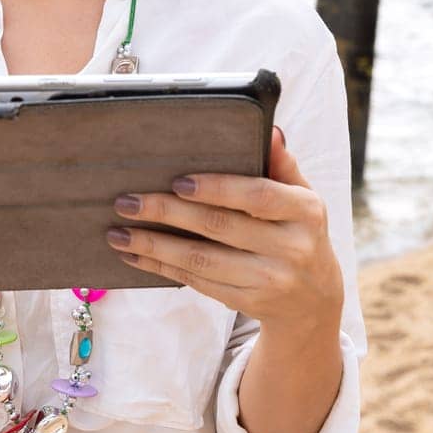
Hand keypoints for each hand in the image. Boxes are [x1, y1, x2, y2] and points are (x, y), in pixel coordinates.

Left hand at [106, 125, 343, 334]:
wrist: (314, 301)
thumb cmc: (298, 232)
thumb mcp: (302, 198)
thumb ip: (282, 166)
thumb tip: (269, 131)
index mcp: (306, 212)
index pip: (258, 196)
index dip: (217, 188)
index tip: (177, 181)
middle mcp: (292, 248)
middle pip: (220, 227)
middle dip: (168, 213)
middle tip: (128, 202)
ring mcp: (270, 280)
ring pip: (202, 260)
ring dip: (155, 245)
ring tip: (119, 232)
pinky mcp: (248, 302)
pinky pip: (197, 281)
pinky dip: (162, 267)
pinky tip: (135, 254)